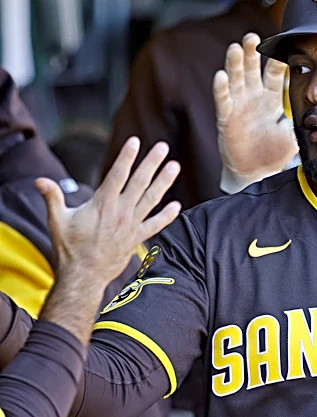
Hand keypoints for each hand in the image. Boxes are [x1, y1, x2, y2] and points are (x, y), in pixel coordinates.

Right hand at [36, 138, 180, 287]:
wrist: (84, 276)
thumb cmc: (69, 248)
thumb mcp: (57, 220)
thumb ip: (52, 197)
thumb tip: (40, 180)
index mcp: (102, 204)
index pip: (117, 174)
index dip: (126, 157)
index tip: (134, 141)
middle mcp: (121, 212)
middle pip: (139, 182)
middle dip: (151, 163)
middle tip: (163, 146)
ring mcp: (131, 225)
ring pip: (152, 199)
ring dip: (164, 182)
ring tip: (174, 166)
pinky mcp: (137, 238)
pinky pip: (156, 225)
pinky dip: (167, 216)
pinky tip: (177, 205)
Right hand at [213, 32, 297, 193]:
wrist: (258, 173)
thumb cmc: (274, 152)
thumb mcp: (294, 134)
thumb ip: (306, 122)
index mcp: (271, 99)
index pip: (274, 74)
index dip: (276, 60)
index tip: (281, 44)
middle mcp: (253, 98)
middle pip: (251, 70)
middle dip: (251, 53)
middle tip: (253, 37)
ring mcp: (238, 106)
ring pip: (236, 80)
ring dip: (234, 64)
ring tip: (235, 47)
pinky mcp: (226, 119)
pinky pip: (223, 102)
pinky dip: (221, 89)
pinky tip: (221, 75)